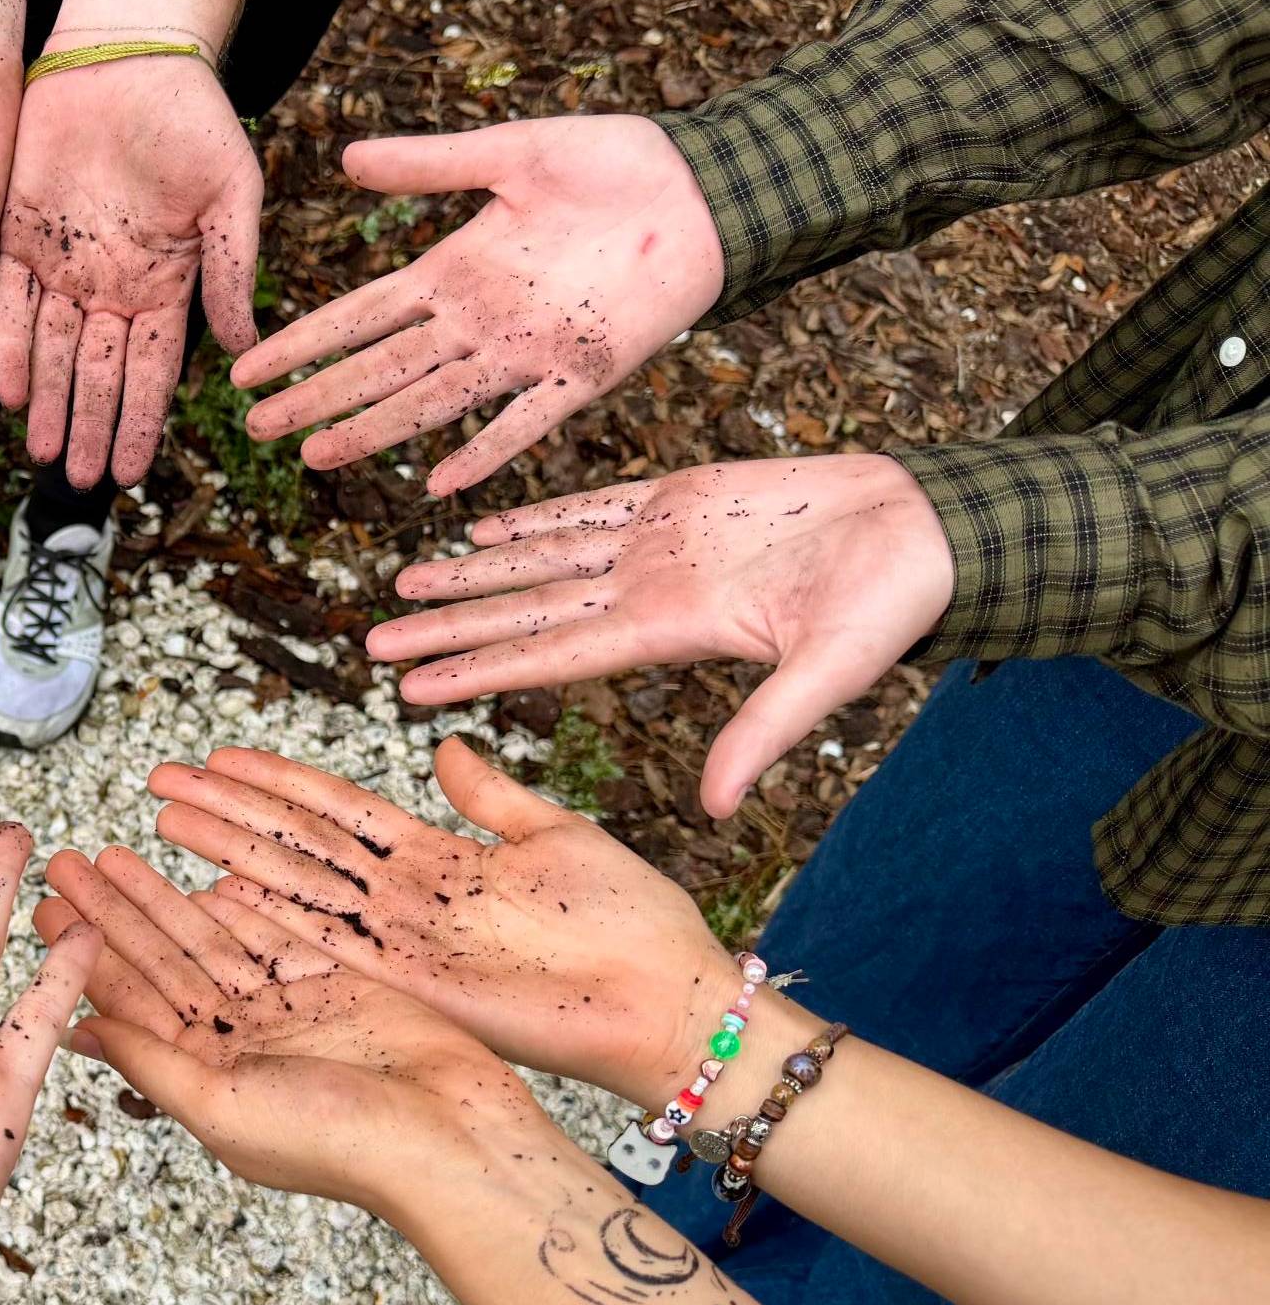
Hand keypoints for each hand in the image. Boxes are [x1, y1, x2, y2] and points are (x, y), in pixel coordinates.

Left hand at [0, 53, 261, 487]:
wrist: (128, 56)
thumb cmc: (193, 119)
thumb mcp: (229, 195)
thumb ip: (231, 272)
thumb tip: (248, 348)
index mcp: (163, 285)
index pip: (151, 371)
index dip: (140, 422)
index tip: (131, 473)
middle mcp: (110, 288)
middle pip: (96, 374)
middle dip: (89, 428)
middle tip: (79, 482)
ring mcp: (62, 267)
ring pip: (50, 352)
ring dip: (46, 404)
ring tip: (41, 455)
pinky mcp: (16, 239)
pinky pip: (7, 306)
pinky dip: (5, 349)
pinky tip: (1, 393)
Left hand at [34, 849, 556, 1214]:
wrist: (449, 1137)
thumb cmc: (337, 1141)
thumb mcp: (222, 1105)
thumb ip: (151, 1063)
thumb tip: (73, 1033)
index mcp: (203, 1078)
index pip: (128, 1004)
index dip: (86, 954)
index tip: (43, 907)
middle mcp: (238, 1043)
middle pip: (160, 963)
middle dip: (112, 912)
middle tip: (63, 862)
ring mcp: (287, 1011)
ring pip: (209, 940)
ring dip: (162, 898)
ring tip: (113, 853)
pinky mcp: (336, 983)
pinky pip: (276, 933)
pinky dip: (241, 904)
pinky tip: (203, 875)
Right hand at [143, 739, 738, 1107]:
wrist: (665, 1001)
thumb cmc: (630, 922)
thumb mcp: (558, 835)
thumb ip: (492, 798)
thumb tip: (445, 747)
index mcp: (440, 859)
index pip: (339, 809)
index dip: (277, 781)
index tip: (220, 756)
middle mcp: (406, 900)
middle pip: (297, 843)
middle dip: (228, 812)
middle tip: (159, 782)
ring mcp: (402, 942)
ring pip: (296, 885)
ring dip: (228, 854)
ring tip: (166, 822)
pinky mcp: (410, 982)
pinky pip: (326, 942)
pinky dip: (269, 917)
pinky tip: (216, 889)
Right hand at [233, 116, 723, 495]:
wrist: (705, 188)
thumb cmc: (615, 161)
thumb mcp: (512, 150)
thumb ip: (432, 163)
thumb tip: (346, 157)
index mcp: (457, 269)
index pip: (360, 315)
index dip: (304, 344)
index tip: (250, 371)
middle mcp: (480, 320)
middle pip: (380, 368)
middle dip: (316, 398)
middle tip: (257, 431)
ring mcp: (527, 352)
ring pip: (432, 400)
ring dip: (374, 429)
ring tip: (317, 456)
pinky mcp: (584, 372)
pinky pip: (526, 424)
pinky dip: (486, 452)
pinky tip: (441, 484)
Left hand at [370, 454, 953, 816]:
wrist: (932, 529)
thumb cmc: (893, 602)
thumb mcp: (827, 673)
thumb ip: (763, 733)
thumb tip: (714, 809)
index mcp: (671, 632)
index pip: (549, 657)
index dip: (477, 668)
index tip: (408, 686)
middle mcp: (650, 592)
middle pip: (525, 612)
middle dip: (450, 625)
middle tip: (372, 639)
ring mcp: (662, 545)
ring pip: (542, 557)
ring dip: (475, 571)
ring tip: (405, 579)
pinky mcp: (683, 495)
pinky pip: (588, 506)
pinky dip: (532, 513)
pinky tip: (479, 523)